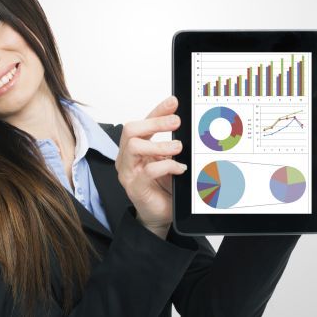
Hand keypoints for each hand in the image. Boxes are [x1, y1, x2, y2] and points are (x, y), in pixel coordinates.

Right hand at [115, 95, 187, 238]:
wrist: (159, 214)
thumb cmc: (163, 187)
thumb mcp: (170, 159)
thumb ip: (173, 145)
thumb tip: (188, 126)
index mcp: (135, 147)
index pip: (143, 123)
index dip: (158, 111)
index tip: (174, 102)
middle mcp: (127, 157)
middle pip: (131, 129)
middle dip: (155, 122)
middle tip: (177, 122)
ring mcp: (128, 172)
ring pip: (134, 146)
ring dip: (159, 144)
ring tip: (177, 148)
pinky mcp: (135, 187)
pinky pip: (146, 172)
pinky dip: (165, 166)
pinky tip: (178, 168)